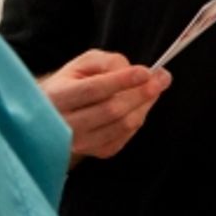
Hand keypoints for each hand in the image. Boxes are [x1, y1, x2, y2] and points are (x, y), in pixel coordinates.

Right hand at [40, 50, 170, 162]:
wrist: (52, 114)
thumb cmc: (70, 84)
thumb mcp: (82, 63)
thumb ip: (107, 63)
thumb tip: (136, 73)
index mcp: (58, 97)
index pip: (93, 90)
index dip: (121, 81)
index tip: (145, 72)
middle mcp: (65, 125)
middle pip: (111, 110)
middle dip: (141, 93)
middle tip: (162, 78)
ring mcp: (81, 143)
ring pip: (122, 126)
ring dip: (144, 105)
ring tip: (155, 88)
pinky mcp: (97, 152)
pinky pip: (125, 136)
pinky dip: (137, 119)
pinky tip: (140, 106)